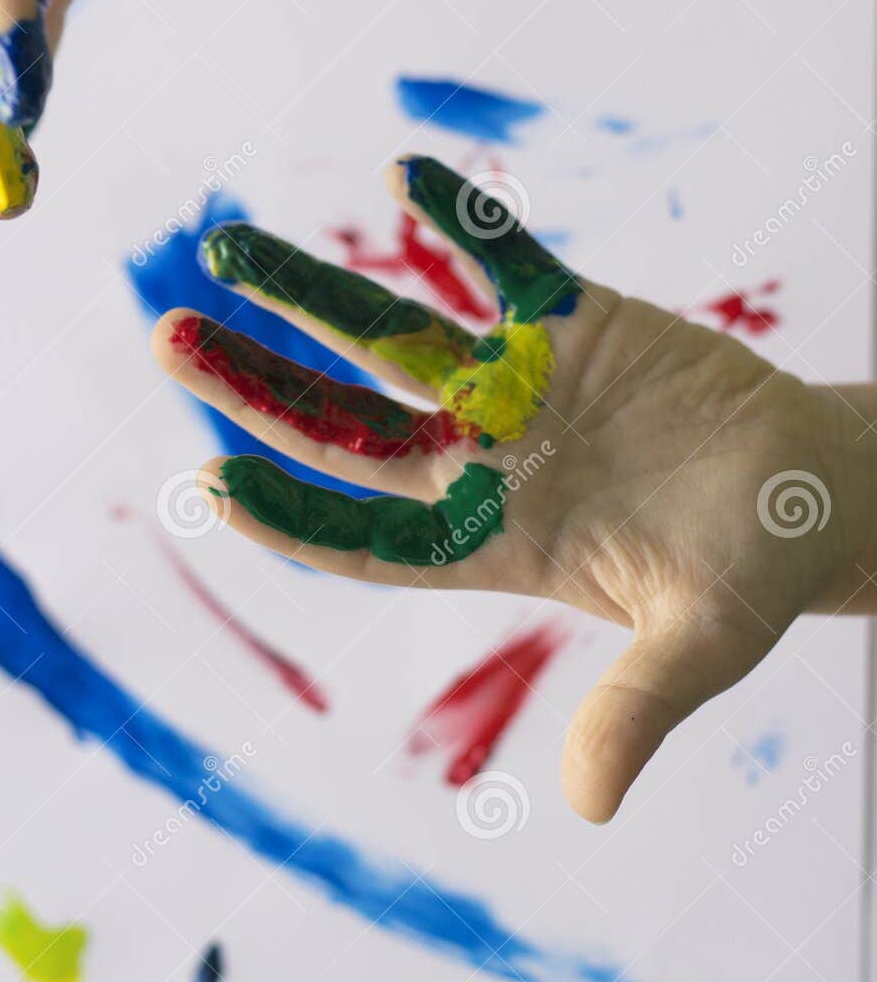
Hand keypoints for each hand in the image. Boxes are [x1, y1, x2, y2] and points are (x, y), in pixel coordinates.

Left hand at [152, 156, 867, 822]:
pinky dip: (462, 221)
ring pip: (393, 332)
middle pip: (344, 423)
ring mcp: (519, 386)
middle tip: (168, 341)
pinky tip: (406, 175)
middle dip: (257, 385)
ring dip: (312, 290)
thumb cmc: (755, 574)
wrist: (812, 491)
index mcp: (494, 542)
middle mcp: (483, 460)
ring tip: (224, 247)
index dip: (290, 516)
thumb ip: (639, 707)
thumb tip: (595, 807)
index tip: (211, 484)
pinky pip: (504, 258)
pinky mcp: (573, 321)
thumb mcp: (702, 644)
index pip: (365, 535)